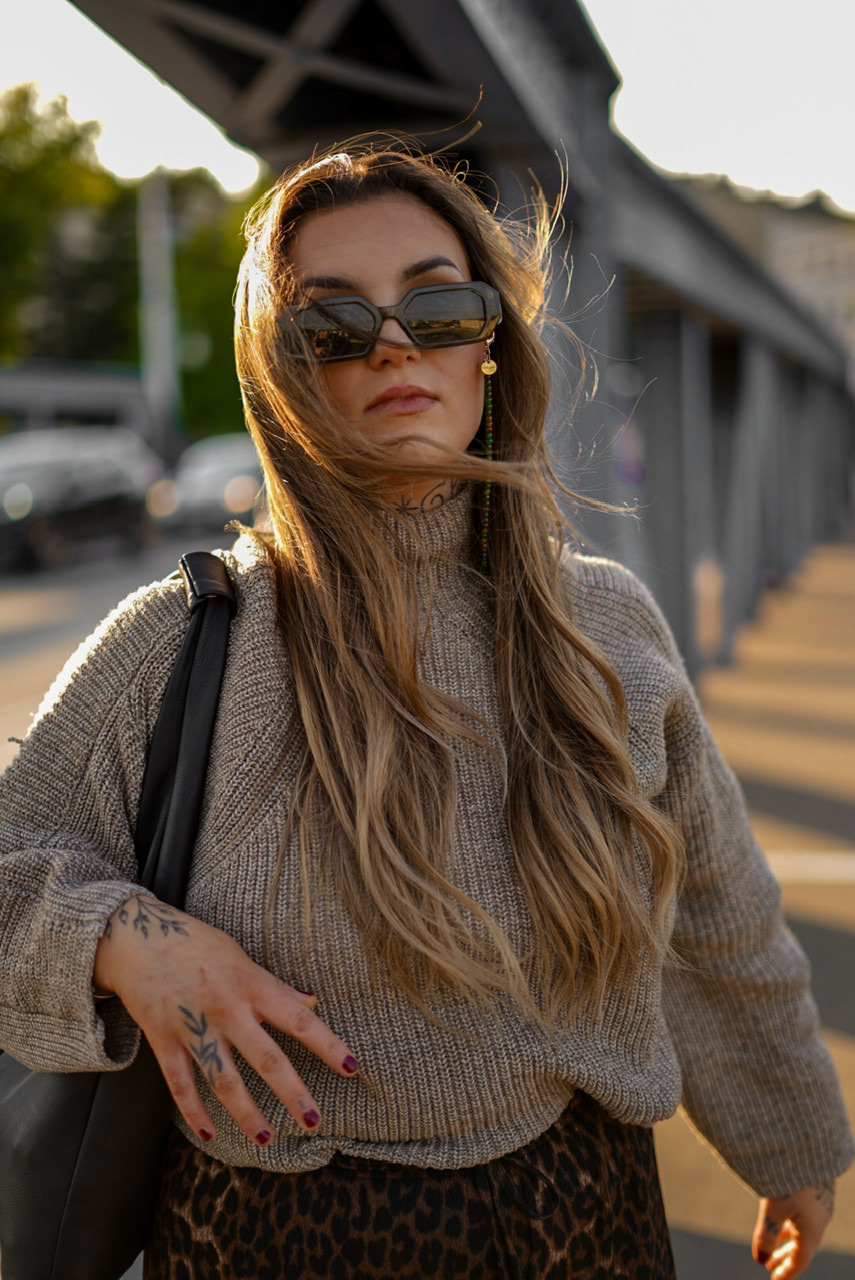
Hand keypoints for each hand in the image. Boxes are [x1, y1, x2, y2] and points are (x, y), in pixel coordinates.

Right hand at [93, 894, 359, 1146]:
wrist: (136, 937)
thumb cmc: (195, 943)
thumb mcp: (240, 956)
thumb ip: (274, 985)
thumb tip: (311, 1003)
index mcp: (250, 984)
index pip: (298, 1018)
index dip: (327, 1044)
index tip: (352, 1068)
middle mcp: (226, 1008)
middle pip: (266, 1058)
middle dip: (292, 1092)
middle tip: (314, 1122)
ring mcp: (193, 1026)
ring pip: (224, 1079)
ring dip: (247, 1113)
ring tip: (267, 1139)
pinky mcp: (163, 1040)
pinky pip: (180, 1084)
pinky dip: (194, 1112)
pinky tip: (210, 1134)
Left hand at [752, 1181, 834, 1276]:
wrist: (808, 1143)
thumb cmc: (791, 1177)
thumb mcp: (773, 1208)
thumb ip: (766, 1234)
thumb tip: (759, 1258)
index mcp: (813, 1229)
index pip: (801, 1259)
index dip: (787, 1272)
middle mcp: (820, 1218)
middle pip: (803, 1246)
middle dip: (786, 1258)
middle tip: (770, 1267)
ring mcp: (819, 1201)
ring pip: (803, 1228)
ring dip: (788, 1240)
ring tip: (774, 1247)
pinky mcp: (815, 1185)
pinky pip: (804, 1214)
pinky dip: (791, 1223)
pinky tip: (781, 1217)